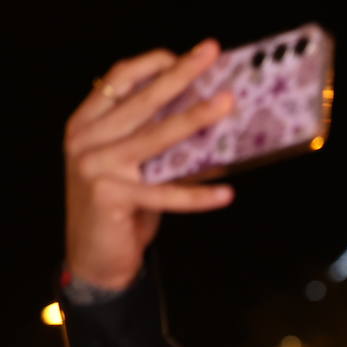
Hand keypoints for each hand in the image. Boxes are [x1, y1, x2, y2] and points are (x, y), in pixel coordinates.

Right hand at [65, 40, 234, 291]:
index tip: (186, 55)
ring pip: (156, 138)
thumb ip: (156, 143)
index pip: (118, 81)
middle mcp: (86, 140)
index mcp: (87, 125)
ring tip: (226, 105)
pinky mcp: (111, 196)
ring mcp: (96, 166)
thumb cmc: (122, 210)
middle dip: (181, 75)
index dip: (152, 64)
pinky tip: (226, 194)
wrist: (95, 258)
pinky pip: (166, 193)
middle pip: (142, 100)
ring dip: (196, 118)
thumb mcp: (136, 168)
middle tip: (211, 56)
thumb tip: (208, 118)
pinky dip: (198, 195)